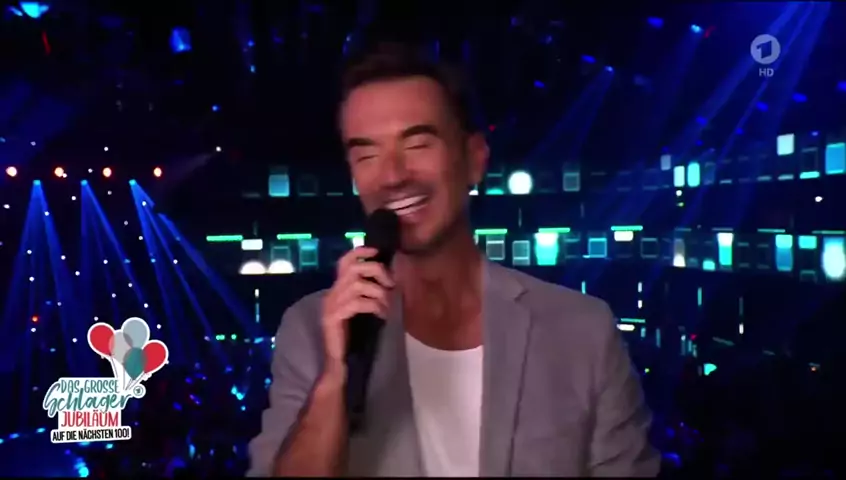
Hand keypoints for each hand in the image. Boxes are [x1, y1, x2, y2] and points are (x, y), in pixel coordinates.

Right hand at [320, 247, 393, 366]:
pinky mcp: (333, 318)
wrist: (339, 363)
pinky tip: (382, 315)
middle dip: (376, 271)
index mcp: (338, 290)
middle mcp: (331, 294)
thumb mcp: (362, 311)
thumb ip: (368, 295)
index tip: (377, 251)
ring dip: (378, 292)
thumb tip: (389, 280)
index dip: (360, 252)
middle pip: (353, 269)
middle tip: (390, 284)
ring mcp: (331, 306)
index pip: (344, 261)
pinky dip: (374, 306)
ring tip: (387, 305)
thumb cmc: (354, 338)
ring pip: (357, 285)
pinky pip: (357, 303)